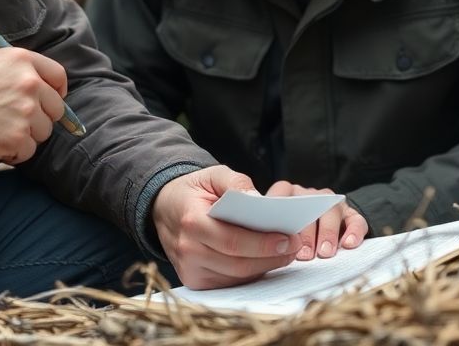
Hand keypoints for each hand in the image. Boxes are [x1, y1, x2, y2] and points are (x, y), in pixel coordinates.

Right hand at [0, 47, 66, 162]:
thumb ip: (12, 66)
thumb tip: (30, 74)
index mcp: (22, 60)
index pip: (57, 75)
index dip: (57, 90)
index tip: (52, 99)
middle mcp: (29, 84)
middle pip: (55, 108)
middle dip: (41, 116)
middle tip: (20, 121)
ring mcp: (25, 112)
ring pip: (43, 131)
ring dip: (26, 135)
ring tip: (0, 130)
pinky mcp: (17, 138)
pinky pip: (28, 151)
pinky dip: (14, 152)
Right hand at [151, 166, 300, 289]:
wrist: (163, 208)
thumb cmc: (193, 191)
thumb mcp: (212, 174)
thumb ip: (236, 182)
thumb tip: (259, 200)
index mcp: (191, 221)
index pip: (232, 240)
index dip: (263, 243)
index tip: (289, 238)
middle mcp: (187, 250)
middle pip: (237, 263)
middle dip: (271, 257)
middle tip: (295, 247)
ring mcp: (190, 270)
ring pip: (237, 276)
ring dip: (265, 266)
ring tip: (286, 253)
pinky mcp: (195, 281)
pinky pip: (230, 282)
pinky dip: (251, 273)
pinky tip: (265, 260)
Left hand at [264, 180, 366, 259]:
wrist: (320, 232)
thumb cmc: (287, 236)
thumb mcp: (275, 230)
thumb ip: (269, 231)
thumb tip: (261, 243)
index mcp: (287, 194)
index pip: (282, 194)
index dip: (280, 214)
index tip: (278, 234)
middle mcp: (309, 195)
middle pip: (309, 206)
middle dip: (306, 232)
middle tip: (304, 255)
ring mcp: (331, 203)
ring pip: (332, 210)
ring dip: (328, 233)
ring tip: (324, 253)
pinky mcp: (351, 214)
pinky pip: (356, 219)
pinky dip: (354, 231)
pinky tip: (348, 245)